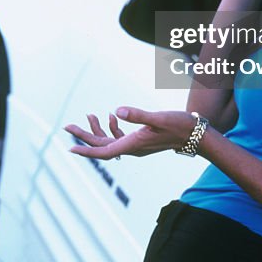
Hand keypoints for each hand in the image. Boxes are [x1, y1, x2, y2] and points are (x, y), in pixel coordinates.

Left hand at [63, 107, 197, 159]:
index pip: (103, 151)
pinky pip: (120, 138)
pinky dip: (112, 128)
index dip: (85, 149)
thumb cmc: (179, 126)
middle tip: (66, 126)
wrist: (195, 136)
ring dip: (97, 130)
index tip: (69, 147)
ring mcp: (136, 146)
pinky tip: (111, 115)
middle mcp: (132, 148)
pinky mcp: (141, 141)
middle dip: (83, 136)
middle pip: (101, 146)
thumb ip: (137, 115)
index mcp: (133, 144)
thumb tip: (117, 111)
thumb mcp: (158, 117)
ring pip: (109, 141)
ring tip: (89, 115)